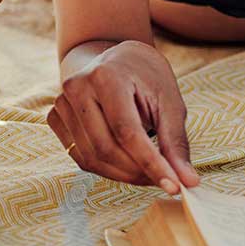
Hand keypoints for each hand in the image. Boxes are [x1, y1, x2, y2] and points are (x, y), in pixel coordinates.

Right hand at [49, 40, 199, 194]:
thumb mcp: (169, 102)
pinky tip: (127, 163)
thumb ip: (175, 142)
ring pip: (91, 158)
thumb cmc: (147, 77)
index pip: (127, 132)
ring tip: (149, 172)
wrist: (116, 58)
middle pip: (106, 148)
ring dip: (123, 175)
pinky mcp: (56, 117)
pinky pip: (80, 157)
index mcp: (107, 76)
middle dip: (138, 173)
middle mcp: (78, 87)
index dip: (151, 164)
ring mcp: (62, 103)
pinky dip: (106, 169)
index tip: (174, 187)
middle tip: (166, 181)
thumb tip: (188, 182)